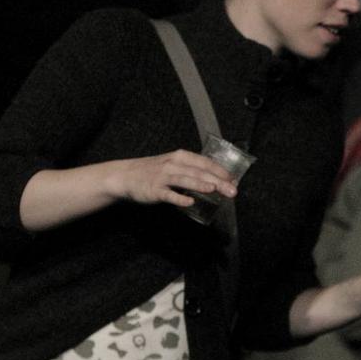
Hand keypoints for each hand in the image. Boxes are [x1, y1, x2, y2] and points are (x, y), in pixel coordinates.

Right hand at [111, 150, 236, 206]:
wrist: (126, 175)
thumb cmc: (155, 171)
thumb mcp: (174, 164)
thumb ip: (192, 170)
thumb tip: (217, 180)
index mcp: (181, 156)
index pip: (204, 162)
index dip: (220, 170)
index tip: (234, 180)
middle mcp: (173, 164)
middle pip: (198, 172)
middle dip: (217, 181)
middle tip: (232, 190)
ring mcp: (162, 177)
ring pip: (185, 180)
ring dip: (200, 185)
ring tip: (214, 189)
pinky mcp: (154, 190)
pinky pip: (168, 195)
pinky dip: (179, 198)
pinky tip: (189, 203)